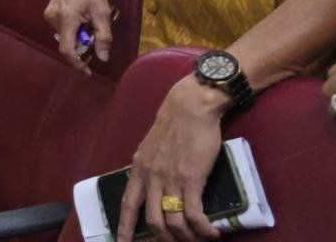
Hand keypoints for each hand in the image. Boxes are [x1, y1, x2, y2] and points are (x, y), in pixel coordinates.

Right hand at [44, 0, 113, 71]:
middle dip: (81, 47)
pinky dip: (71, 31)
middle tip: (95, 39)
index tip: (88, 72)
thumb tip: (102, 58)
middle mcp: (53, 18)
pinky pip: (60, 29)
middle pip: (66, 44)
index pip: (67, 50)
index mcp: (67, 19)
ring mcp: (49, 15)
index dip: (77, 64)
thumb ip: (103, 36)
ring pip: (63, 37)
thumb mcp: (102, 13)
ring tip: (88, 25)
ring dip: (76, 38)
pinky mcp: (48, 12)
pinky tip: (80, 20)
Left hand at [115, 77, 227, 241]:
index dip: (125, 227)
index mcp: (139, 169)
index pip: (127, 205)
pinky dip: (202, 229)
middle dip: (163, 239)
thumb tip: (151, 184)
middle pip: (151, 221)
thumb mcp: (152, 148)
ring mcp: (170, 179)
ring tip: (197, 240)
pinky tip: (211, 233)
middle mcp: (151, 177)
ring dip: (186, 238)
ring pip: (172, 222)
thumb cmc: (174, 125)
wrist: (189, 107)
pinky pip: (193, 214)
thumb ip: (149, 167)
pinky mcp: (191, 179)